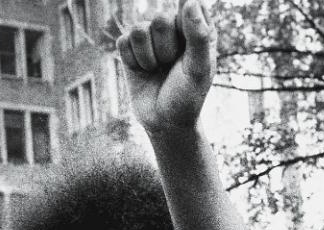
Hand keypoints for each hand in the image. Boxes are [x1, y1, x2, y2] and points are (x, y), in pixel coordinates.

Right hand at [117, 0, 214, 134]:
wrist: (164, 123)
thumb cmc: (187, 96)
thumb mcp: (199, 68)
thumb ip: (198, 35)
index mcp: (197, 29)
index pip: (189, 6)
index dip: (184, 25)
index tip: (185, 47)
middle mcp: (173, 28)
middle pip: (160, 18)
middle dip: (166, 48)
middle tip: (172, 66)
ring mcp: (150, 37)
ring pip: (139, 29)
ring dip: (149, 57)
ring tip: (158, 70)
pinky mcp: (130, 48)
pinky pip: (124, 42)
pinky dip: (134, 61)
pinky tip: (143, 71)